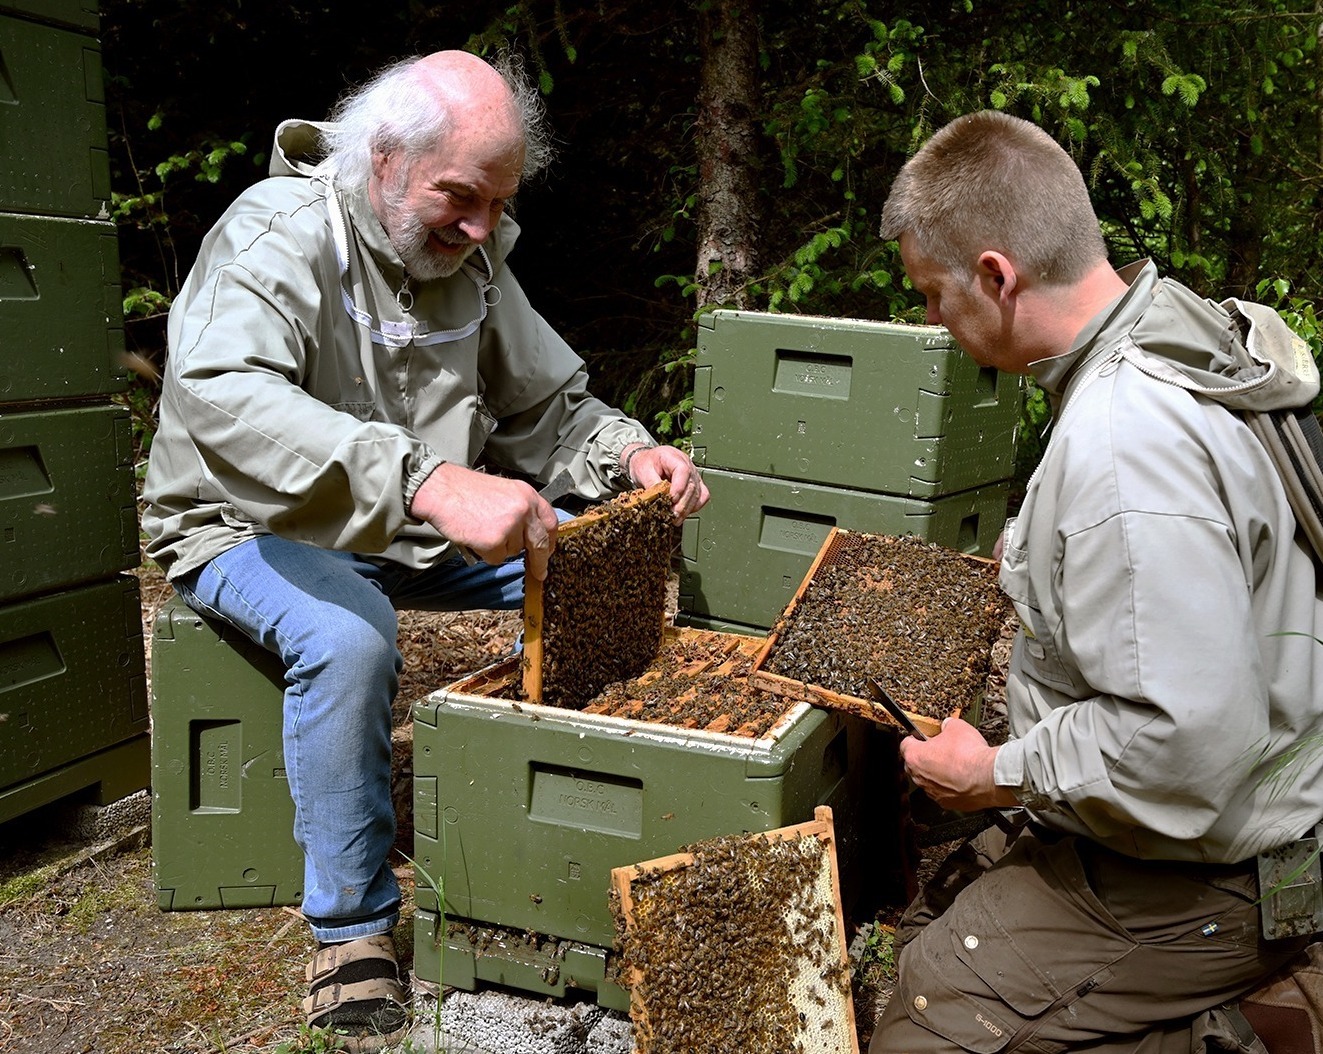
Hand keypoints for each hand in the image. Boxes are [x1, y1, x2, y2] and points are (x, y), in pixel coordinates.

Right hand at [409, 462, 560, 579]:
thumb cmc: (466, 491)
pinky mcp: (495, 541)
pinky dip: (485, 553)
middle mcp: (524, 509)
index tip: (549, 551)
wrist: (441, 490)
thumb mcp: (503, 492)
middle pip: (540, 543)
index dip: (551, 539)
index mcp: (527, 494)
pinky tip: (475, 536)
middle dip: (540, 561)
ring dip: (499, 548)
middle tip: (539, 572)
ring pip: (514, 552)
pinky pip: (496, 558)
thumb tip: (529, 535)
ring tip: (482, 529)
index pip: (550, 521)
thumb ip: (520, 510)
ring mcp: (511, 526)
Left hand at [622, 444, 709, 521]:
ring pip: (698, 494)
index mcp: (674, 457)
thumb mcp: (642, 470)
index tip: (671, 499)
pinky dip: (694, 507)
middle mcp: (688, 465)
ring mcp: (693, 475)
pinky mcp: (695, 485)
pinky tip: (683, 512)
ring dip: (687, 509)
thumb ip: (651, 484)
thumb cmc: (645, 462)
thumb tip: (659, 499)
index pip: (683, 471)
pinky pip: (702, 497)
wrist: (646, 461)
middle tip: (672, 515)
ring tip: (676, 518)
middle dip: (682, 504)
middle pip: (692, 485)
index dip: (679, 487)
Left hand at [898, 717, 1019, 812]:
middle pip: (915, 764)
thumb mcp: (956, 727)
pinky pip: (943, 792)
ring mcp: (932, 792)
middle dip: (924, 756)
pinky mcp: (946, 803)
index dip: (914, 738)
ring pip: (929, 780)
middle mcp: (920, 777)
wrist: (988, 777)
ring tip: (954, 764)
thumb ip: (947, 725)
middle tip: (939, 749)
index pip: (905, 744)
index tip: (920, 737)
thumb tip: (948, 725)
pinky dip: (949, 786)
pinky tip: (961, 778)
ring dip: (937, 773)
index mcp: (916, 756)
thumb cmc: (970, 755)